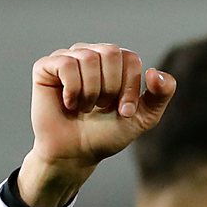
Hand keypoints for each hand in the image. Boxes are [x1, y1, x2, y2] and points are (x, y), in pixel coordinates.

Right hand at [18, 42, 175, 206]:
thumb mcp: (144, 117)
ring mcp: (68, 58)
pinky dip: (72, 90)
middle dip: (111, 88)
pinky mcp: (45, 68)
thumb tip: (154, 72)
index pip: (131, 59)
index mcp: (116, 61)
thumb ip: (160, 95)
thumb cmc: (108, 133)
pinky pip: (66, 65)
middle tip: (102, 108)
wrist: (77, 154)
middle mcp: (92, 54)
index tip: (124, 111)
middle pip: (111, 52)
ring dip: (91, 92)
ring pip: (88, 58)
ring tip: (86, 107)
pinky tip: (69, 104)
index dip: (130, 87)